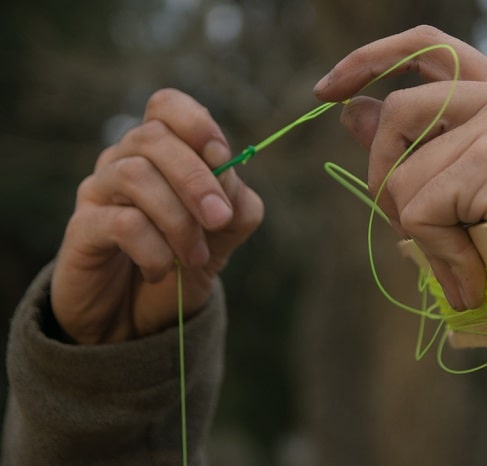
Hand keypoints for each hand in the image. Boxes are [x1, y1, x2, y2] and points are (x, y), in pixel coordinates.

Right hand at [51, 89, 263, 343]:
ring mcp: (99, 191)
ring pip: (136, 175)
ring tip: (194, 257)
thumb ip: (238, 206)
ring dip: (177, 220)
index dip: (195, 122)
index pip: (166, 106)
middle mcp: (124, 160)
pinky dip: (153, 249)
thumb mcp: (223, 236)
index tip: (222, 157)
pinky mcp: (82, 228)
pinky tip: (160, 271)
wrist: (137, 319)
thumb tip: (232, 185)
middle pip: (154, 137)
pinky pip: (120, 222)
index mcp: (161, 152)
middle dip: (197, 179)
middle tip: (219, 220)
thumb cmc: (181, 264)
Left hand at [316, 26, 486, 430]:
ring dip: (422, 235)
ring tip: (467, 264)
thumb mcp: (474, 188)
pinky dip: (437, 255)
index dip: (370, 59)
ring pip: (404, 176)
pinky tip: (474, 277)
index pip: (427, 46)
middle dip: (384, 176)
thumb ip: (417, 146)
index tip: (328, 91)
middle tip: (412, 227)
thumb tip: (350, 110)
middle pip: (397, 111)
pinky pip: (421, 210)